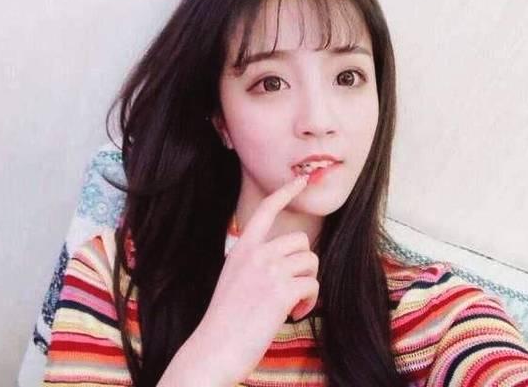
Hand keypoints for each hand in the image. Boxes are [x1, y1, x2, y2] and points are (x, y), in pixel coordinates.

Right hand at [171, 173, 318, 386]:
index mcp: (241, 248)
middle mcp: (255, 253)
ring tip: (291, 304)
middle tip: (293, 288)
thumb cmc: (225, 319)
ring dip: (307, 285)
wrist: (214, 347)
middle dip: (304, 265)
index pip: (266, 210)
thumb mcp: (233, 278)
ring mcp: (268, 270)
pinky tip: (293, 314)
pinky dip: (309, 302)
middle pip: (301, 241)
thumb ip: (254, 263)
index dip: (286, 192)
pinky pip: (313, 285)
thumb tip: (286, 260)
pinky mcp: (281, 289)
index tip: (301, 180)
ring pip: (310, 262)